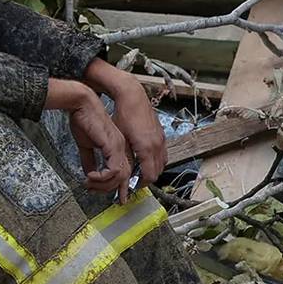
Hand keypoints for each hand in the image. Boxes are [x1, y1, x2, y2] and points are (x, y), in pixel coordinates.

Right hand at [46, 79, 130, 196]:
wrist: (82, 103)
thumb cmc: (83, 118)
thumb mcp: (85, 144)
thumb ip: (88, 159)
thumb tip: (88, 172)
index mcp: (117, 147)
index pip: (122, 172)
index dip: (114, 186)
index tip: (100, 191)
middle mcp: (121, 148)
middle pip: (124, 178)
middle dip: (108, 189)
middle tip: (92, 189)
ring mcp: (119, 147)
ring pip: (121, 177)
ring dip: (105, 184)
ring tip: (90, 183)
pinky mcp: (113, 145)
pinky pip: (115, 170)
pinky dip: (103, 177)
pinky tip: (91, 176)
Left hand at [82, 59, 165, 191]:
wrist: (132, 96)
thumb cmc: (123, 115)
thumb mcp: (120, 140)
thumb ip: (125, 158)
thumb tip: (124, 174)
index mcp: (147, 148)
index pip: (150, 176)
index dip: (141, 184)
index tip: (131, 187)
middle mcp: (158, 144)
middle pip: (158, 171)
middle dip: (147, 179)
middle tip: (134, 181)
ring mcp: (161, 138)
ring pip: (162, 162)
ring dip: (152, 169)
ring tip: (139, 171)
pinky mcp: (161, 133)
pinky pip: (162, 152)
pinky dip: (155, 159)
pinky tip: (144, 158)